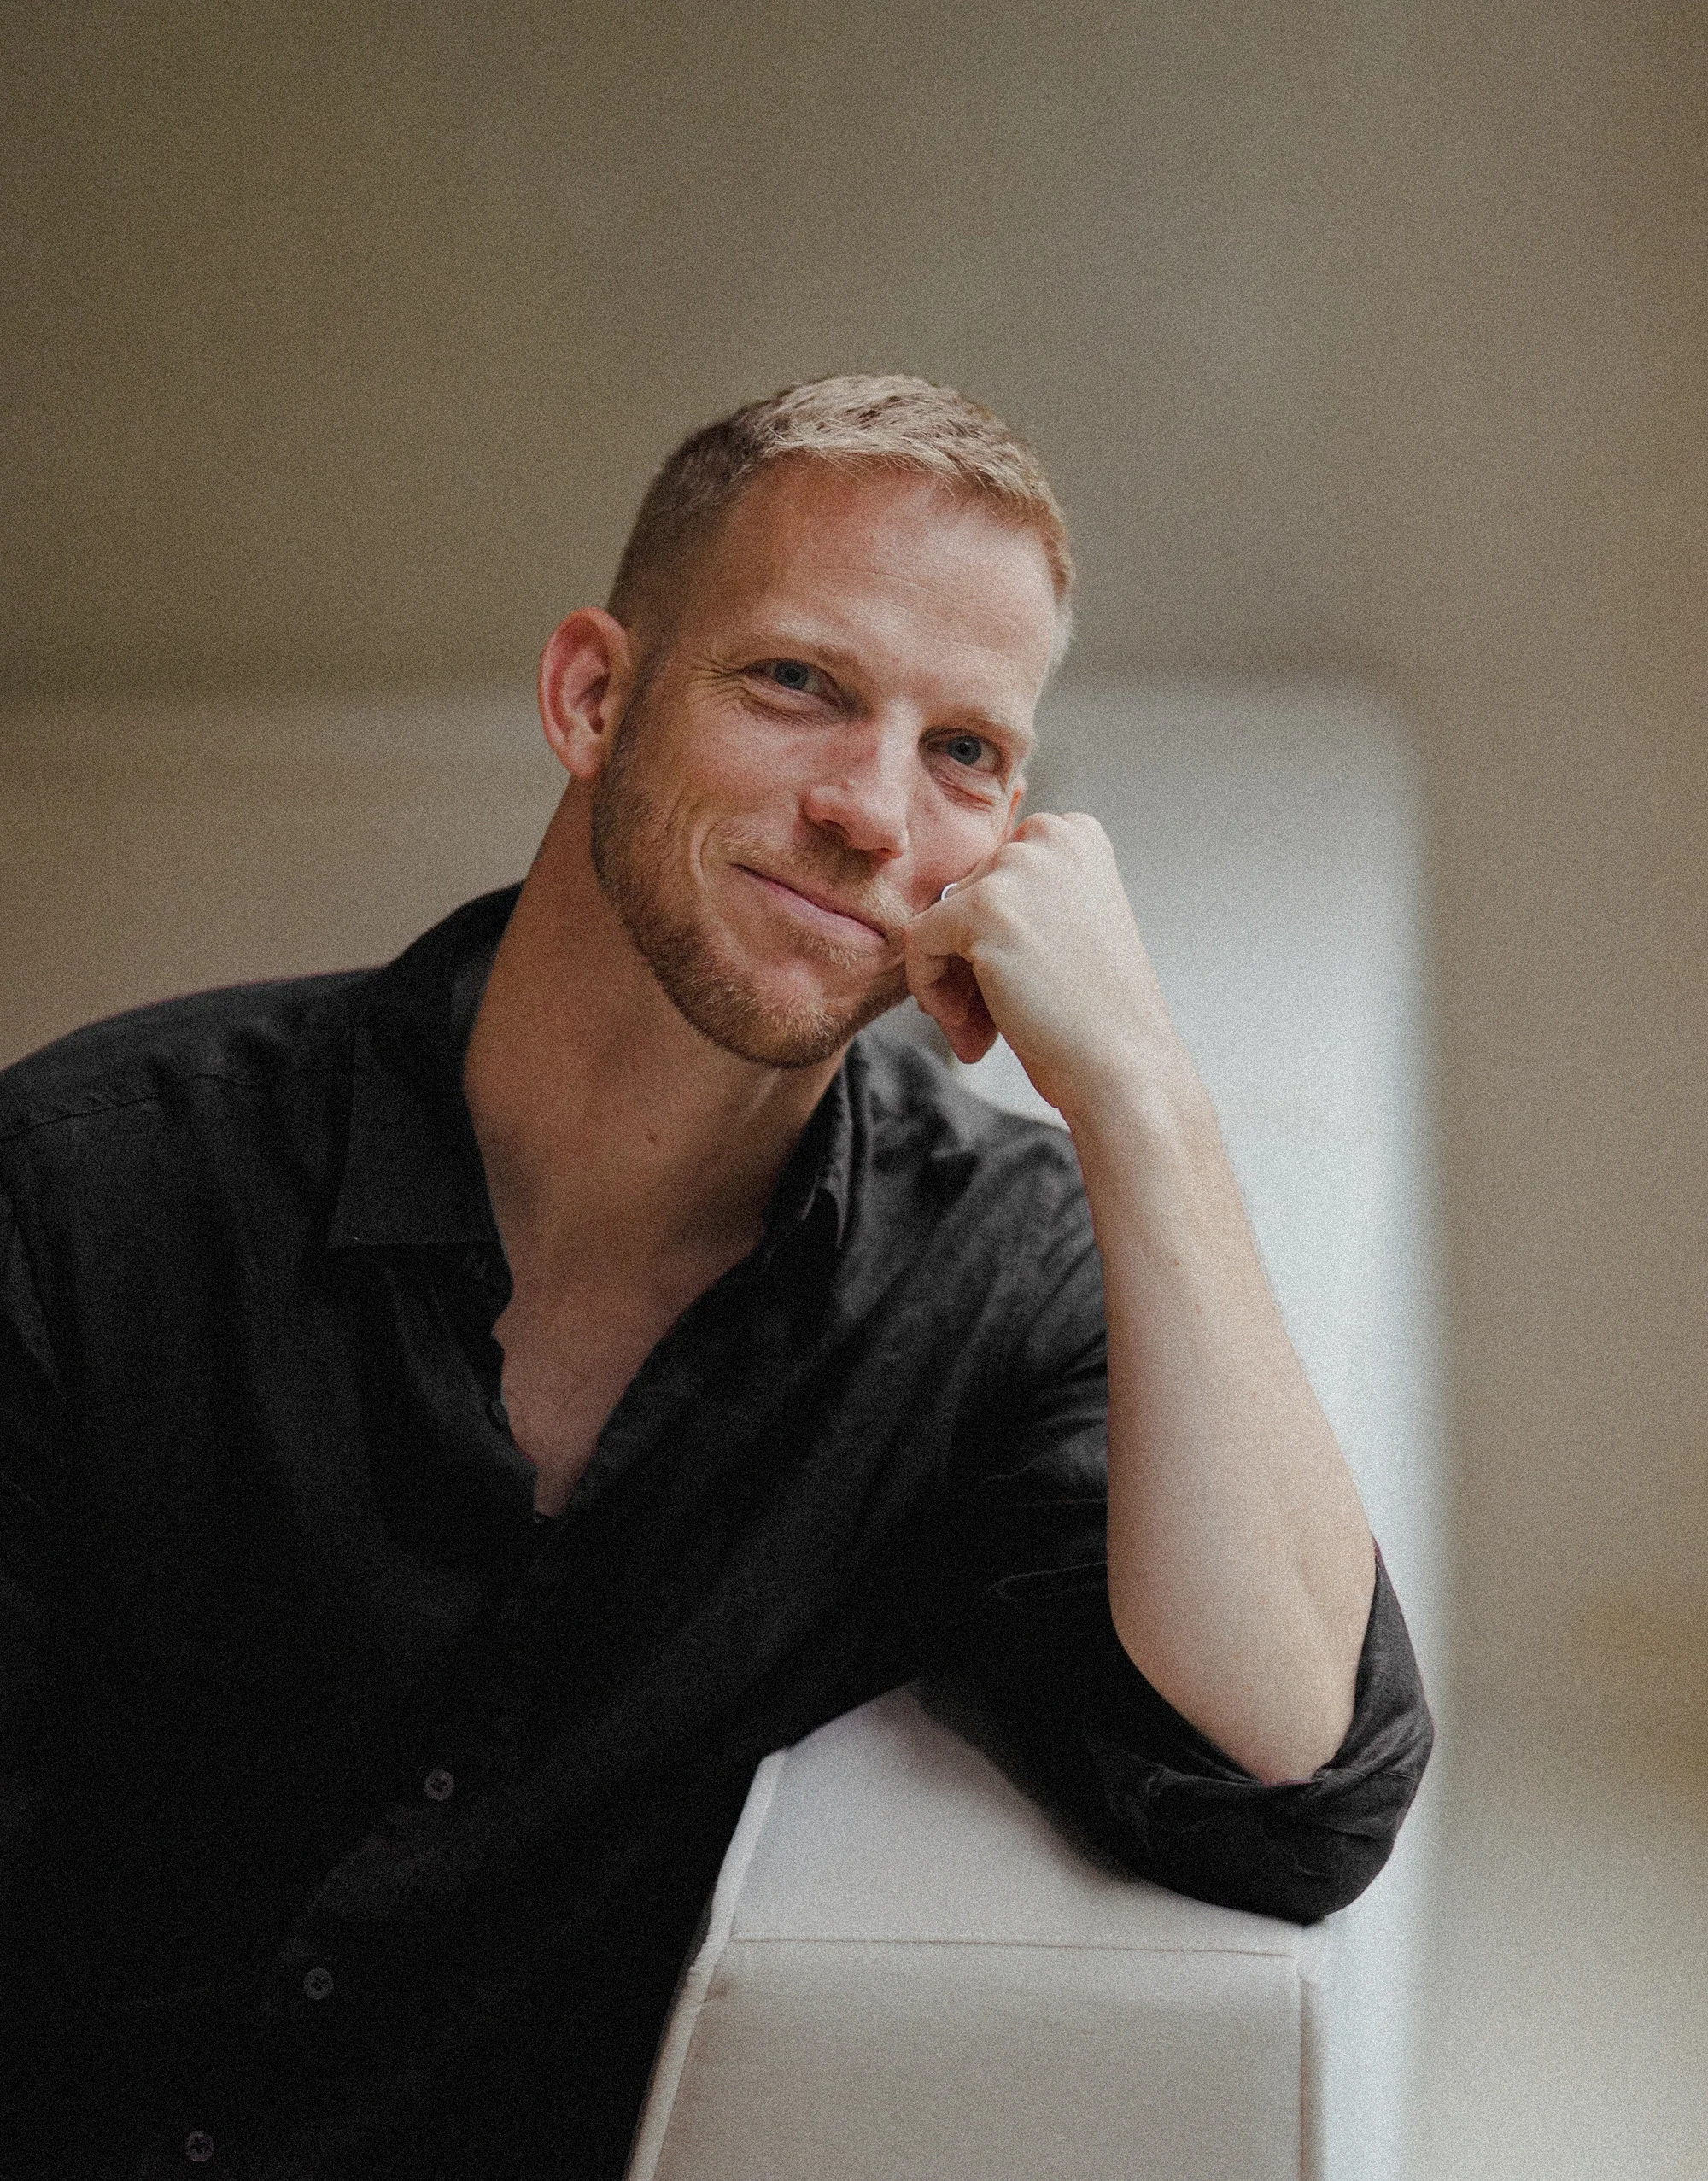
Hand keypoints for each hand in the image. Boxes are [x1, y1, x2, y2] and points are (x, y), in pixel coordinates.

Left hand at [904, 812, 1183, 1122]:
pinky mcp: (982, 907)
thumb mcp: (1066, 930)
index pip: (994, 877)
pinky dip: (928, 987)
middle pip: (964, 896)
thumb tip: (937, 916)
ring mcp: (1016, 869)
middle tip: (988, 1019)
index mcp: (1077, 837)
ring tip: (977, 1028)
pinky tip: (965, 1025)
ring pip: (939, 921)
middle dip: (967, 962)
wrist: (1124, 1063)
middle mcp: (1049, 838)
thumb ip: (1015, 906)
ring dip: (950, 980)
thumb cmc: (1097, 1012)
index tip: (1007, 984)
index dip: (990, 937)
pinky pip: (919, 942)